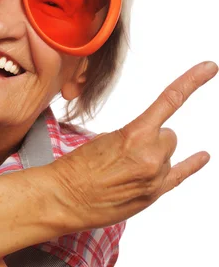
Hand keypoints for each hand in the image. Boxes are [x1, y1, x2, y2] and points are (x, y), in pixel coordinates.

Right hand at [52, 61, 217, 231]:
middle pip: (168, 135)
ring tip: (124, 170)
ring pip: (168, 155)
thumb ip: (130, 136)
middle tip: (124, 152)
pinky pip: (181, 175)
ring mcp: (155, 177)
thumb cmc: (74, 169)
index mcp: (135, 135)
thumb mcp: (101, 140)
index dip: (192, 81)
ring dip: (152, 157)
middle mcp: (151, 155)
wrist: (62, 198)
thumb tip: (144, 141)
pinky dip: (191, 164)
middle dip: (151, 139)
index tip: (209, 68)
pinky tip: (203, 156)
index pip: (170, 101)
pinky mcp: (153, 194)